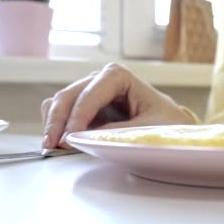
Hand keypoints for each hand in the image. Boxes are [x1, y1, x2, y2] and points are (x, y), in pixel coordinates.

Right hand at [41, 63, 195, 148]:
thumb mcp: (147, 128)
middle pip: (68, 96)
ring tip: (51, 146)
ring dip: (53, 124)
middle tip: (52, 145)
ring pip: (59, 103)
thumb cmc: (166, 123)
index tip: (70, 138)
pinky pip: (62, 113)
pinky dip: (56, 126)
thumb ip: (116, 132)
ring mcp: (91, 93)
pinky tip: (57, 142)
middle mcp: (101, 80)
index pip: (90, 94)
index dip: (78, 116)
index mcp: (118, 76)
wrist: (171, 127)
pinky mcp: (86, 109)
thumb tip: (85, 138)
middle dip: (58, 121)